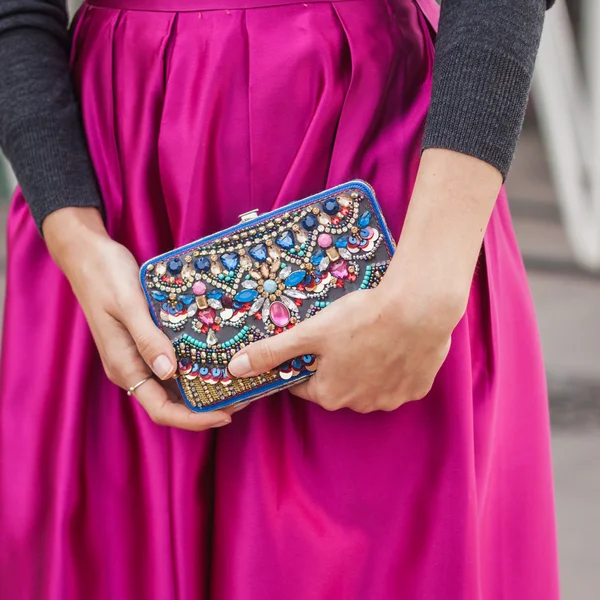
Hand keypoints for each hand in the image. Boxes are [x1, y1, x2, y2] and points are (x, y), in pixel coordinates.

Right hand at [43, 208, 232, 429]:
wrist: (87, 255)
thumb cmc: (104, 276)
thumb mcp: (128, 304)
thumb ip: (147, 339)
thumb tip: (169, 371)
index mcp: (125, 367)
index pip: (161, 409)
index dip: (193, 419)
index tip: (226, 416)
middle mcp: (133, 368)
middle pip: (172, 402)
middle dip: (206, 406)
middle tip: (243, 398)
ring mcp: (139, 356)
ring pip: (175, 385)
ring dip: (204, 389)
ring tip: (238, 383)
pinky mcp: (146, 342)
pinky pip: (174, 363)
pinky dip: (196, 367)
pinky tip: (219, 359)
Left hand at [227, 285, 457, 412]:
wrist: (419, 309)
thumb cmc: (362, 319)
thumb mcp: (311, 332)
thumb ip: (273, 351)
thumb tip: (234, 369)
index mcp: (330, 394)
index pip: (306, 386)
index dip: (305, 364)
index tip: (312, 345)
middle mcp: (360, 405)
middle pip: (338, 386)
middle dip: (336, 365)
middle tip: (344, 334)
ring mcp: (391, 399)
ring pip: (369, 384)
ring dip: (367, 367)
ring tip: (372, 335)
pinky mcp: (417, 389)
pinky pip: (398, 380)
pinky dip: (394, 366)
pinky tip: (395, 343)